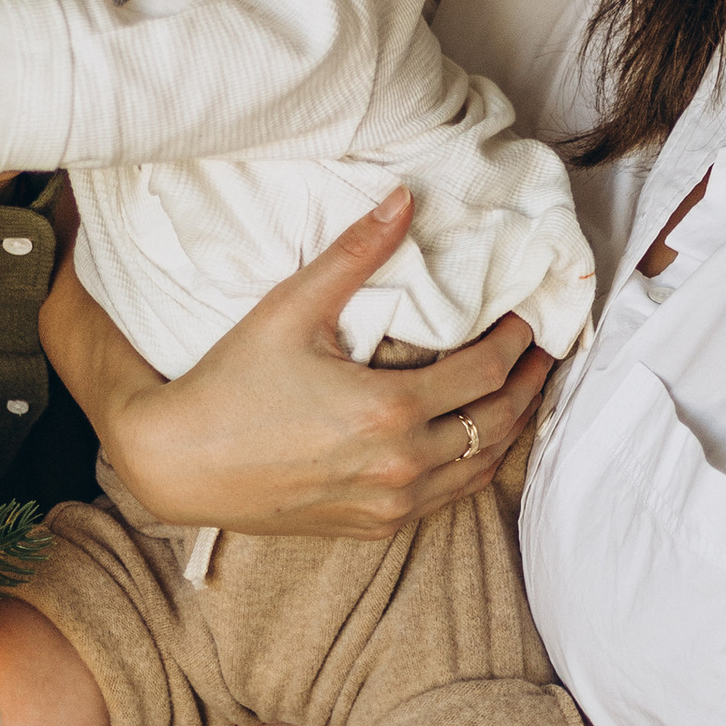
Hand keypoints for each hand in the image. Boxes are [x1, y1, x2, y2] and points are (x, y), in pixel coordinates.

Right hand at [50, 185, 551, 539]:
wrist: (178, 463)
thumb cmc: (231, 383)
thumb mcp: (291, 308)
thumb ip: (356, 253)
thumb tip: (405, 198)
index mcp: (391, 410)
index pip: (487, 371)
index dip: (519, 339)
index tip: (531, 312)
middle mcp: (401, 465)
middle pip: (499, 423)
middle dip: (531, 382)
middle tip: (547, 349)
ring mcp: (390, 504)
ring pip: (482, 468)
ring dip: (511, 427)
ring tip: (525, 390)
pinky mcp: (374, 527)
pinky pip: (448, 497)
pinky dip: (474, 465)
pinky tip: (476, 438)